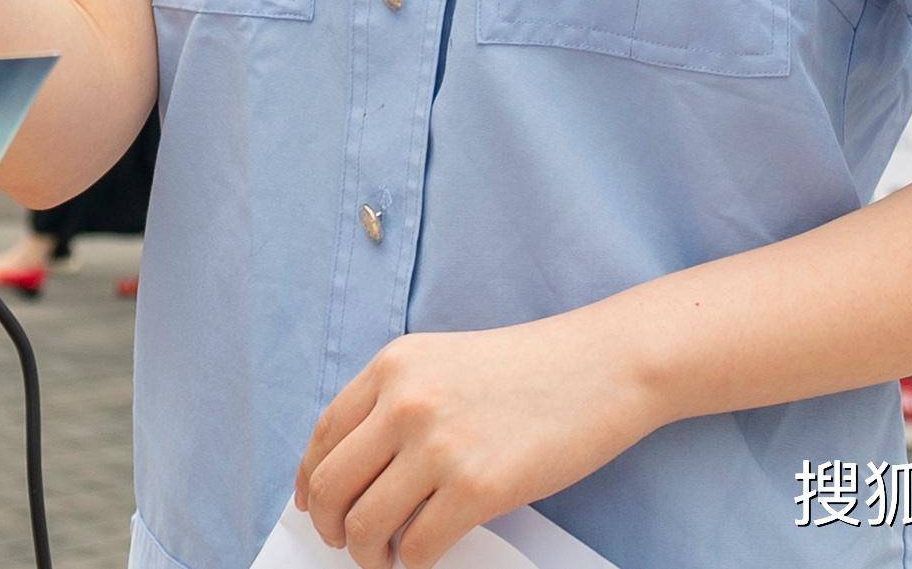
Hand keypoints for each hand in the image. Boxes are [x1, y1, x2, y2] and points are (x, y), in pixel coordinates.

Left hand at [296, 321, 657, 568]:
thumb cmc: (530, 369)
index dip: (310, 480)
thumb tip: (358, 467)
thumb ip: (396, 403)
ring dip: (367, 553)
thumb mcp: (443, 362)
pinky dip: (411, 563)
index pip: (323, 435)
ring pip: (365, 524)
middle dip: (329, 526)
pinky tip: (422, 558)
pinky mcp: (477, 488)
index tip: (313, 505)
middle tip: (344, 542)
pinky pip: (417, 546)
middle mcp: (405, 403)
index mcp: (392, 367)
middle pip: (331, 484)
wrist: (601, 367)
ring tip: (385, 558)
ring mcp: (439, 446)